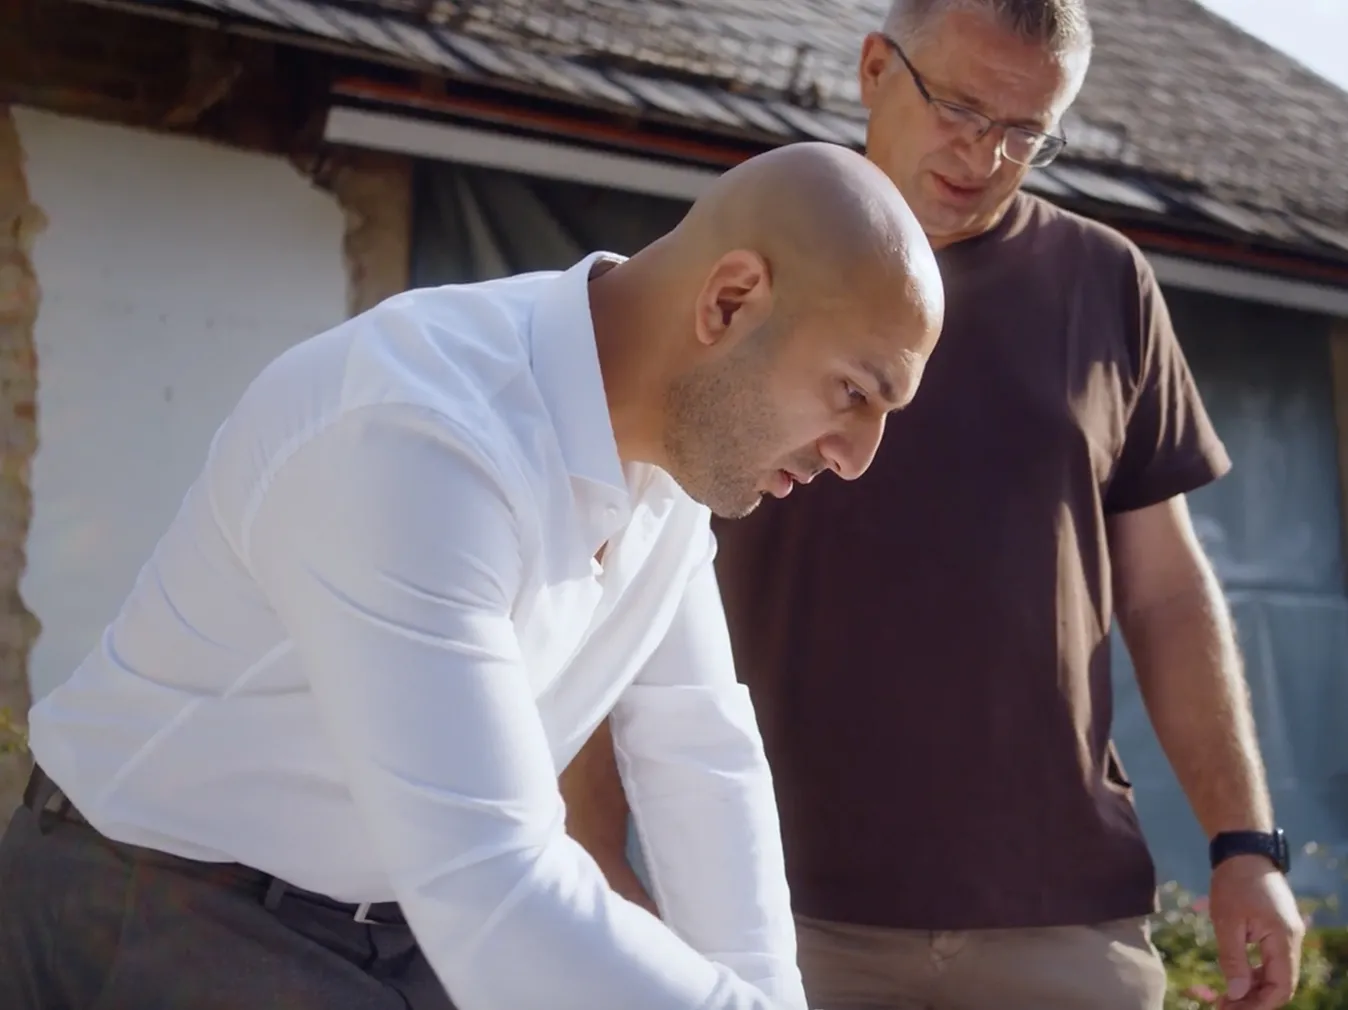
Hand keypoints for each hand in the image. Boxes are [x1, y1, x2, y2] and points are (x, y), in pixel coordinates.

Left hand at [1208, 855, 1304, 1008]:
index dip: (1259, 1004)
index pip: (1281, 987)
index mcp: (1283, 940)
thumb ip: (1233, 959)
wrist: (1243, 852)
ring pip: (1276, 974)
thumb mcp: (1227, 922)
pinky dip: (1256, 973)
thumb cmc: (1233, 883)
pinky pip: (1272, 960)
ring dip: (1254, 988)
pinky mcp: (1278, 929)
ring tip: (1227, 998)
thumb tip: (1236, 993)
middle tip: (1224, 1008)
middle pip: (1280, 984)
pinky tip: (1236, 978)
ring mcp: (1287, 934)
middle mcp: (1292, 940)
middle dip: (1255, 1000)